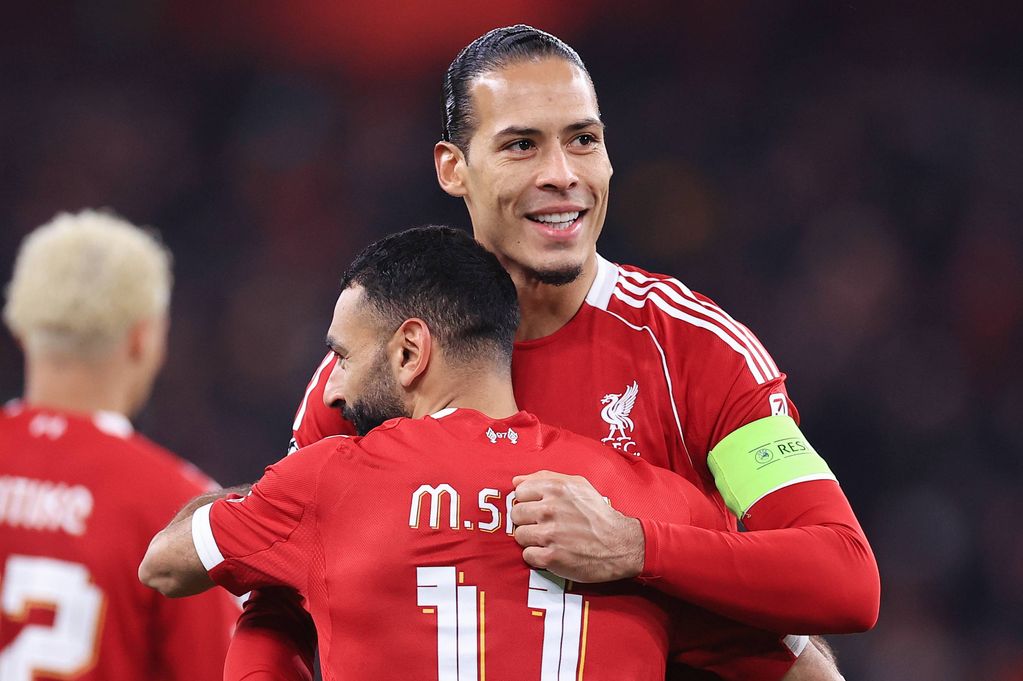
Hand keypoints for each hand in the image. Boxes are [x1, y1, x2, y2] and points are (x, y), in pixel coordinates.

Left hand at [510, 470, 644, 582]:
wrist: (619, 544)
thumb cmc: (598, 514)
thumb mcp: (578, 485)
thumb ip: (545, 477)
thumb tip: (516, 481)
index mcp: (556, 489)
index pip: (519, 492)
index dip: (528, 501)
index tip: (538, 508)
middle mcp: (550, 509)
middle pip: (516, 514)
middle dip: (527, 520)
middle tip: (542, 525)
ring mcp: (550, 535)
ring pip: (519, 535)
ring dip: (531, 539)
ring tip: (548, 539)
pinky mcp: (551, 558)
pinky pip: (527, 555)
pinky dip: (537, 556)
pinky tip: (551, 551)